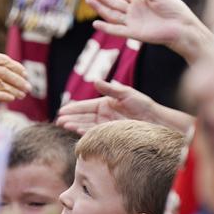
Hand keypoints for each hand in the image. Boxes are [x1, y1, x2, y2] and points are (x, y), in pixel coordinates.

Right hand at [0, 49, 30, 112]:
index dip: (16, 67)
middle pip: (5, 70)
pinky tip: (11, 99)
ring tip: (22, 95)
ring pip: (0, 82)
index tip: (25, 74)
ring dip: (14, 89)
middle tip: (29, 87)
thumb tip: (1, 76)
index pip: (2, 58)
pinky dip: (3, 96)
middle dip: (19, 79)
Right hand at [56, 79, 193, 134]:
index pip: (85, 106)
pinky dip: (85, 133)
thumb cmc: (143, 104)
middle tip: (58, 120)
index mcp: (106, 102)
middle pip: (83, 116)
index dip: (73, 108)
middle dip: (70, 118)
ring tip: (64, 126)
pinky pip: (95, 134)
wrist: (155, 121)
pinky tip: (76, 133)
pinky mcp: (111, 134)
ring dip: (75, 125)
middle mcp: (104, 114)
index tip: (62, 110)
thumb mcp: (126, 93)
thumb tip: (95, 80)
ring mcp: (107, 124)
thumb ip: (110, 88)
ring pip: (86, 125)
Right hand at [86, 0, 213, 62]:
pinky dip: (107, 27)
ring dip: (100, 8)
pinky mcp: (134, 33)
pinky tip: (96, 23)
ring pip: (112, 14)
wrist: (182, 26)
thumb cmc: (173, 9)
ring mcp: (133, 21)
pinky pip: (117, 30)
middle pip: (113, 2)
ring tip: (89, 0)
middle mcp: (133, 10)